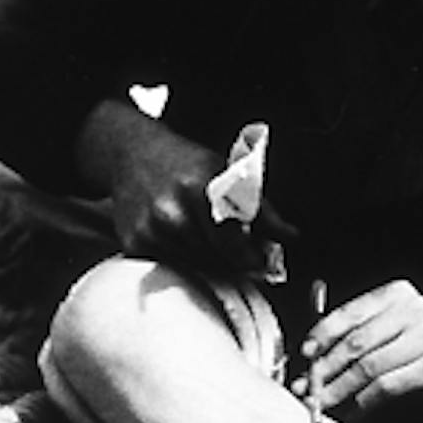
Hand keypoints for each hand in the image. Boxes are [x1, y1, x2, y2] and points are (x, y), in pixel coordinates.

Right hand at [77, 99, 293, 277]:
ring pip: (195, 268)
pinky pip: (170, 267)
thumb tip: (290, 236)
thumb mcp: (226, 172)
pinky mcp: (134, 243)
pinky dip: (183, 262)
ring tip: (209, 241)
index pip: (234, 243)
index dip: (252, 259)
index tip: (263, 264)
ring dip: (209, 264)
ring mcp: (151, 230)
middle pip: (216, 260)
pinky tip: (183, 240)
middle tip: (243, 255)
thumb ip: (260, 208)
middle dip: (234, 262)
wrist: (132, 154)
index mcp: (201, 189)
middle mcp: (173, 212)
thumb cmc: (184, 163)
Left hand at [293, 280, 422, 416]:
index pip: (351, 312)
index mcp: (397, 295)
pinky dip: (362, 402)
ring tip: (322, 402)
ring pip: (368, 366)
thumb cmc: (415, 357)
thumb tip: (310, 359)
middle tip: (307, 387)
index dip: (323, 333)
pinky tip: (351, 412)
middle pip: (357, 341)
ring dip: (339, 388)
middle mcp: (414, 311)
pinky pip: (386, 386)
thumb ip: (352, 339)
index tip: (305, 352)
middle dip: (326, 367)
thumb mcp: (385, 336)